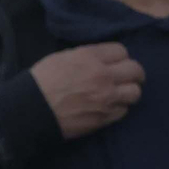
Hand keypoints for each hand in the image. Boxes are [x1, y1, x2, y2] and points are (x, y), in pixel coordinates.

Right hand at [29, 42, 144, 139]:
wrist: (32, 109)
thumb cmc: (41, 80)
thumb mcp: (61, 57)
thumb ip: (85, 57)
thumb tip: (100, 60)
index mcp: (91, 57)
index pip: (122, 51)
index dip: (119, 57)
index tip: (115, 63)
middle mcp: (104, 76)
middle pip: (136, 71)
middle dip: (133, 73)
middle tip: (126, 78)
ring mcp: (107, 98)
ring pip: (135, 92)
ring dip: (128, 92)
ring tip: (119, 94)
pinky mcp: (104, 117)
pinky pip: (124, 111)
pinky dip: (118, 108)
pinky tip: (108, 107)